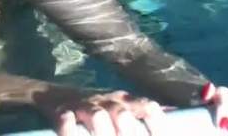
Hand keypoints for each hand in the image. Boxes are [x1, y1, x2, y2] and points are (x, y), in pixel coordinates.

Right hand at [41, 88, 167, 135]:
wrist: (53, 95)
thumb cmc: (96, 107)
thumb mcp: (121, 105)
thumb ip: (144, 111)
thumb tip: (174, 113)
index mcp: (123, 101)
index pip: (148, 107)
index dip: (157, 124)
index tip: (159, 135)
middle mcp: (105, 102)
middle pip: (122, 114)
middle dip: (129, 132)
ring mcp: (82, 106)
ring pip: (97, 116)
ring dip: (102, 132)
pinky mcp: (60, 112)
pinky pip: (66, 121)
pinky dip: (70, 132)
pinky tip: (72, 135)